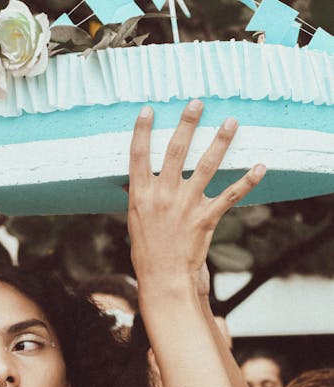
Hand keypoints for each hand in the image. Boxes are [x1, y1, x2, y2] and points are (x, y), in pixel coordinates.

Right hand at [127, 101, 265, 291]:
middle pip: (175, 151)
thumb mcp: (135, 220)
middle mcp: (163, 195)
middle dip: (187, 124)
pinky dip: (247, 181)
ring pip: (205, 166)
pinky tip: (260, 167)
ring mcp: (185, 205)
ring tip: (231, 122)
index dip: (142, 130)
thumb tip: (131, 181)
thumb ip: (138, 196)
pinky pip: (230, 196)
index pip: (138, 154)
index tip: (149, 110)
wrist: (163, 277)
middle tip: (197, 103)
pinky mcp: (205, 218)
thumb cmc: (147, 250)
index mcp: (141, 194)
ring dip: (220, 141)